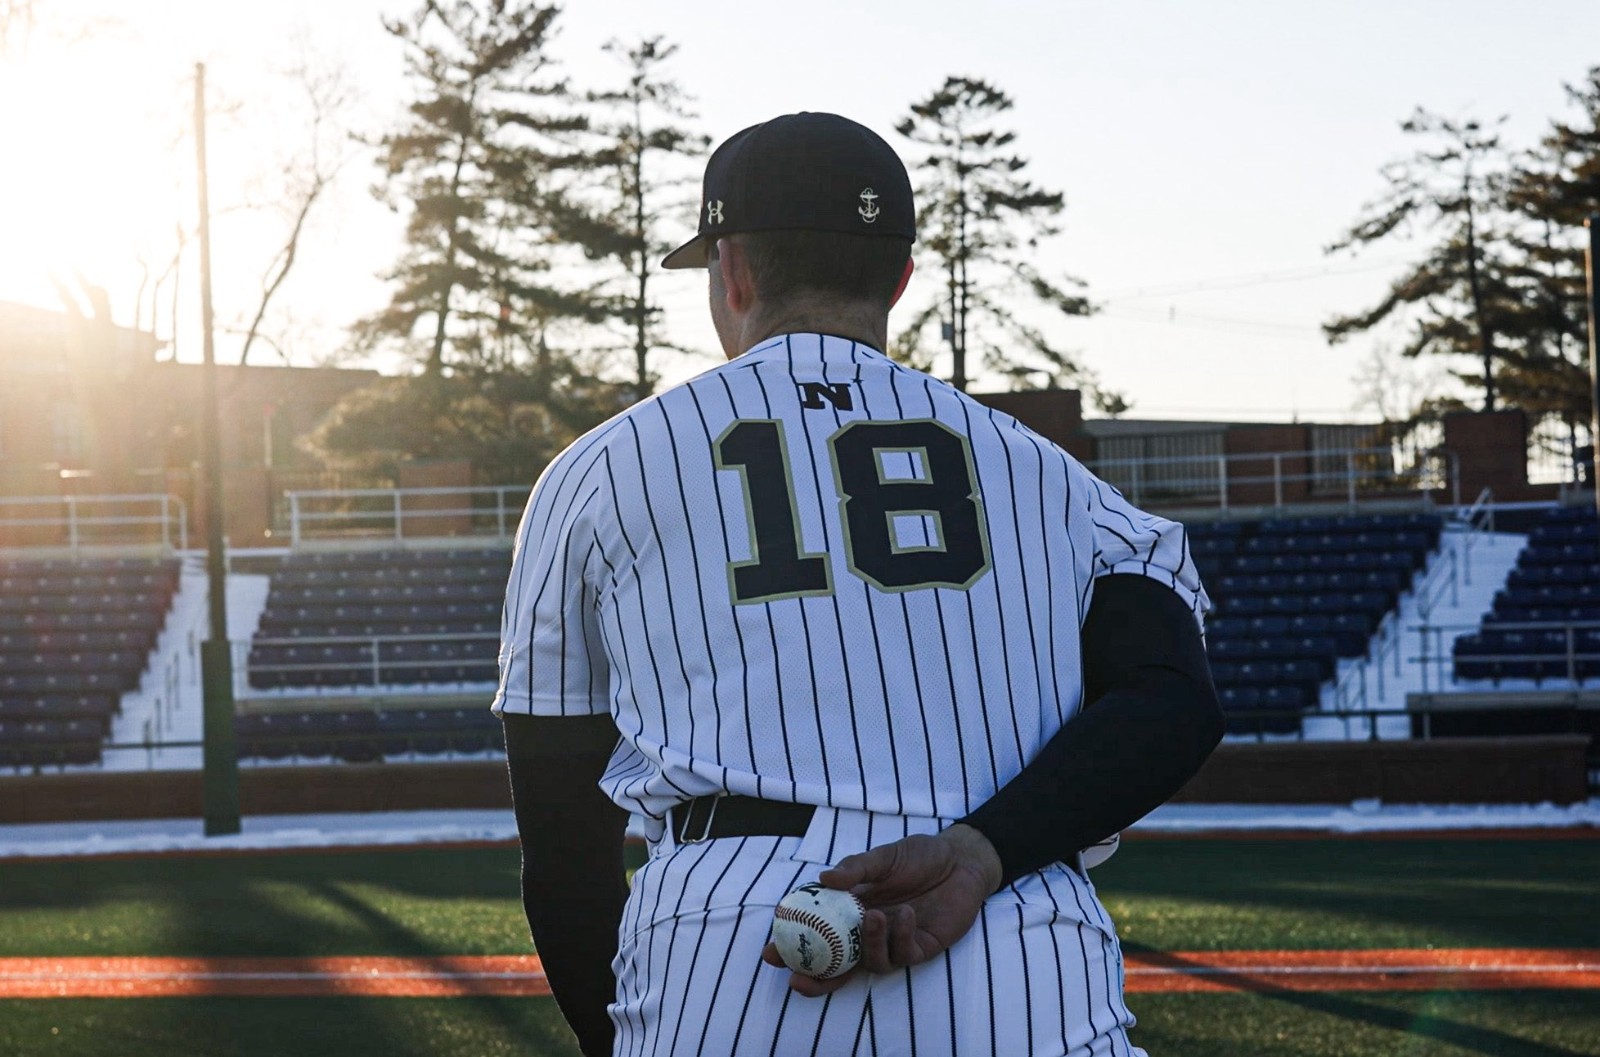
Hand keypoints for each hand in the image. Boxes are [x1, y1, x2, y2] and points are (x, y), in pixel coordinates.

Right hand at [761, 823, 1002, 996]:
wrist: (961, 859)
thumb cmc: (919, 855)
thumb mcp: (883, 855)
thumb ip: (856, 868)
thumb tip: (823, 878)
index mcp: (852, 909)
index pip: (816, 934)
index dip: (793, 946)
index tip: (770, 950)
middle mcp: (869, 931)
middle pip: (836, 965)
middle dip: (815, 977)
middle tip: (797, 977)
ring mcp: (894, 942)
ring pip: (870, 963)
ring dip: (868, 944)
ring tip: (874, 915)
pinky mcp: (920, 948)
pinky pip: (903, 954)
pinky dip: (900, 935)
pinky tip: (907, 912)